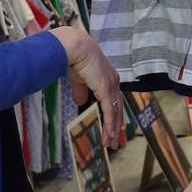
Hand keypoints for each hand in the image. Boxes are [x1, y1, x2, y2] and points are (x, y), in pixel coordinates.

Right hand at [52, 27, 124, 148]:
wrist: (74, 47)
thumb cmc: (74, 58)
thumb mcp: (78, 78)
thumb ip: (81, 90)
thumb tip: (79, 101)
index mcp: (108, 78)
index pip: (114, 100)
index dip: (113, 114)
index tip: (113, 127)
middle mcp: (113, 82)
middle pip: (118, 108)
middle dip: (116, 126)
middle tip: (114, 141)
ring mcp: (111, 85)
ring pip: (115, 112)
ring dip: (113, 129)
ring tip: (111, 144)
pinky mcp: (105, 89)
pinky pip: (110, 111)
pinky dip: (110, 124)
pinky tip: (109, 134)